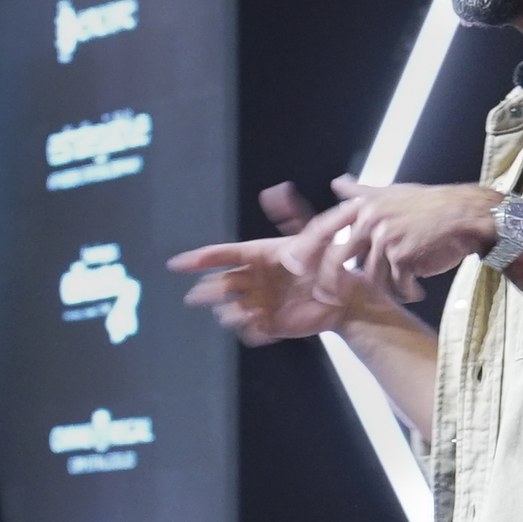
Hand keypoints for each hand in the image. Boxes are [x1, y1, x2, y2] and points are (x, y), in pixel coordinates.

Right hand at [170, 184, 383, 345]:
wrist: (346, 296)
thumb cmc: (329, 263)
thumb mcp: (315, 238)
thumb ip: (298, 216)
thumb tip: (280, 190)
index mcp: (257, 256)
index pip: (222, 256)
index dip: (199, 260)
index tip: (176, 264)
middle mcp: (253, 280)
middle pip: (220, 284)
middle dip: (208, 290)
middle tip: (201, 294)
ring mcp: (259, 303)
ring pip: (231, 310)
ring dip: (232, 312)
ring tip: (248, 311)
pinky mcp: (269, 325)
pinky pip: (250, 331)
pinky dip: (250, 329)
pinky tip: (261, 325)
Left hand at [306, 177, 503, 303]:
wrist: (465, 214)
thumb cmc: (429, 205)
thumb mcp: (390, 192)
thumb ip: (361, 191)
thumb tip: (337, 182)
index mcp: (364, 206)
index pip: (324, 228)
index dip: (309, 249)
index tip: (297, 267)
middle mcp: (370, 219)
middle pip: (338, 258)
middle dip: (331, 282)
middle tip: (329, 299)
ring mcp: (385, 237)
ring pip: (371, 276)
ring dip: (386, 288)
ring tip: (401, 289)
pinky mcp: (402, 254)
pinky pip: (395, 283)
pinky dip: (406, 291)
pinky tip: (415, 291)